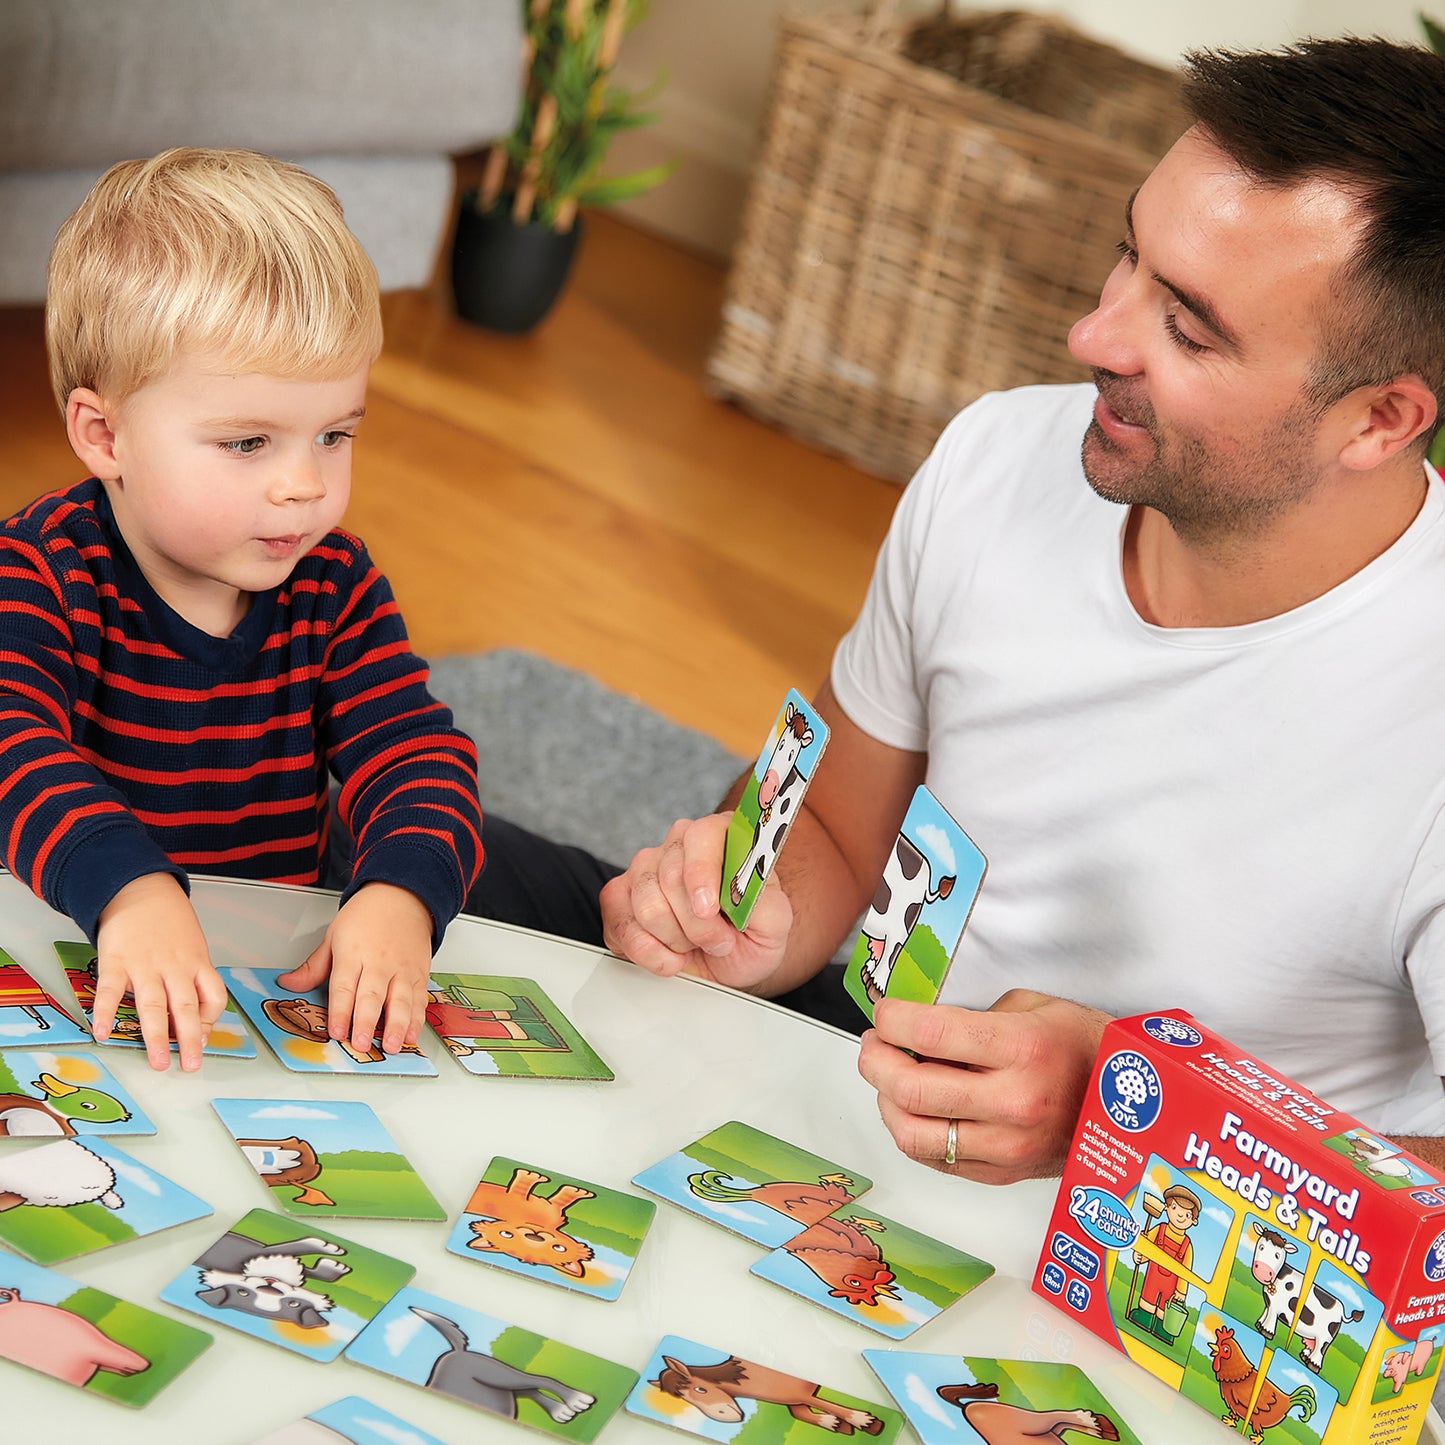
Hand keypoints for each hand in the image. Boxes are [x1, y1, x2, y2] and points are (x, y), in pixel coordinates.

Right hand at [93, 873, 227, 1070]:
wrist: (140, 890)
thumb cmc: (170, 923)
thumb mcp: (192, 946)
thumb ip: (193, 978)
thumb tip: (194, 1017)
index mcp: (197, 962)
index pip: (214, 996)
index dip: (210, 1020)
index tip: (202, 1040)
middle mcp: (174, 967)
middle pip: (185, 1006)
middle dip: (188, 1039)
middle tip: (190, 1066)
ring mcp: (145, 965)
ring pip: (153, 1005)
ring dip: (155, 1036)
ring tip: (158, 1062)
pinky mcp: (116, 961)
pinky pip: (111, 991)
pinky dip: (106, 1013)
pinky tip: (103, 1033)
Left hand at [278, 882, 432, 1054]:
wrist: (402, 896)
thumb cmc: (367, 915)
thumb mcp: (334, 935)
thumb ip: (313, 966)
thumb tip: (287, 984)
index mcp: (353, 953)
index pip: (344, 987)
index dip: (340, 1011)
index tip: (336, 1031)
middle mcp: (379, 963)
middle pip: (371, 996)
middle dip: (365, 1022)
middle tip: (360, 1044)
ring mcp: (401, 969)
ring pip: (399, 1000)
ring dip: (395, 1025)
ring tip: (390, 1045)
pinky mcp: (419, 973)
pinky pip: (418, 999)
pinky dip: (416, 1019)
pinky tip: (411, 1035)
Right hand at [600, 813, 792, 991]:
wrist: (728, 963)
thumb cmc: (750, 936)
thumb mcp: (774, 924)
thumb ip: (765, 902)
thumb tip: (743, 889)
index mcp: (719, 836)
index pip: (702, 836)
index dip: (701, 873)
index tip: (708, 909)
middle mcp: (678, 845)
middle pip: (671, 876)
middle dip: (696, 925)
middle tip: (718, 940)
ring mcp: (644, 869)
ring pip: (646, 906)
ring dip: (676, 940)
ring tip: (694, 944)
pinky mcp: (618, 899)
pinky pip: (622, 929)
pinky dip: (651, 954)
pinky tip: (671, 954)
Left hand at [857, 988, 1111, 1184]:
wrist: (1134, 1104)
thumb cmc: (1081, 1046)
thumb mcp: (1030, 1007)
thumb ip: (970, 1016)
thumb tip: (911, 1024)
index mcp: (1022, 1049)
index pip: (930, 1033)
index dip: (892, 1019)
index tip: (885, 1011)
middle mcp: (1013, 1103)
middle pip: (911, 1089)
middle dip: (876, 1060)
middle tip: (874, 1043)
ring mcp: (1007, 1147)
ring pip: (913, 1134)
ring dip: (885, 1101)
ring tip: (887, 1078)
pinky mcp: (1003, 1174)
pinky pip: (936, 1160)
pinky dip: (911, 1132)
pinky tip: (912, 1109)